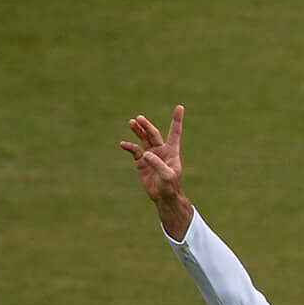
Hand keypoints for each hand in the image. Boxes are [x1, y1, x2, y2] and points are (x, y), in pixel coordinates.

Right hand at [121, 104, 190, 240]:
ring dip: (137, 130)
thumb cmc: (169, 186)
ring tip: (132, 122)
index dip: (176, 120)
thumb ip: (157, 165)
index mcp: (172, 152)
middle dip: (146, 126)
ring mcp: (150, 154)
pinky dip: (128, 146)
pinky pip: (133, 150)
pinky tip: (123, 144)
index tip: (180, 107)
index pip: (174, 133)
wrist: (163, 197)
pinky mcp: (141, 161)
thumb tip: (146, 154)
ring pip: (143, 138)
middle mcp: (161, 150)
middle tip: (138, 119)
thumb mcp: (167, 176)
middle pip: (153, 134)